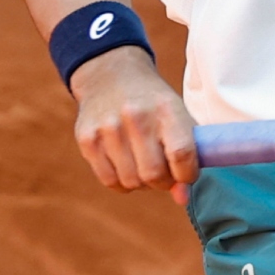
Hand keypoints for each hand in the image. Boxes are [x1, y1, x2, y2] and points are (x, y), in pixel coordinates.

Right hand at [69, 47, 197, 203]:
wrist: (111, 75)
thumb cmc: (153, 103)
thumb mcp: (177, 116)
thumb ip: (187, 155)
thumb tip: (181, 198)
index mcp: (166, 109)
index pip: (182, 154)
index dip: (188, 174)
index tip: (187, 174)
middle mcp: (136, 117)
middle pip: (154, 174)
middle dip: (163, 182)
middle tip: (164, 172)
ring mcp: (108, 129)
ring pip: (132, 182)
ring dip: (142, 183)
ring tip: (144, 164)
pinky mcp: (87, 140)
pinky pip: (109, 181)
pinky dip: (123, 182)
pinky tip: (127, 165)